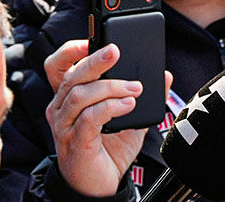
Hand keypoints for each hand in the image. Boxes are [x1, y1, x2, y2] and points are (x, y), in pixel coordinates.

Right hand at [44, 40, 172, 196]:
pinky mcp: (74, 142)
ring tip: (134, 88)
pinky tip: (128, 105)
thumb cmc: (109, 148)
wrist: (100, 185)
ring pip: (79, 94)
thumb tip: (165, 75)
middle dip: (95, 59)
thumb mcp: (131, 117)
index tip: (93, 39)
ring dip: (110, 86)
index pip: (59, 66)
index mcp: (70, 96)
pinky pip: (89, 118)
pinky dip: (110, 107)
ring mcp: (65, 126)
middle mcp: (62, 108)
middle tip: (116, 51)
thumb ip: (146, 95)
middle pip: (71, 75)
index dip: (71, 50)